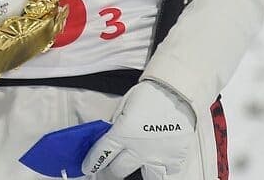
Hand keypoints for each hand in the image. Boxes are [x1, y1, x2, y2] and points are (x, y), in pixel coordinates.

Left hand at [82, 80, 196, 179]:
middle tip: (108, 170)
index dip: (92, 163)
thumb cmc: (150, 95)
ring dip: (137, 171)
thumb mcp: (123, 107)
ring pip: (145, 177)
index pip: (101, 155)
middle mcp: (139, 149)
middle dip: (110, 171)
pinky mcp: (174, 158)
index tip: (88, 167)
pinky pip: (166, 171)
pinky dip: (161, 167)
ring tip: (134, 166)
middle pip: (118, 171)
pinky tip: (157, 160)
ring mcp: (158, 156)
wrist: (175, 93)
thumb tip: (107, 136)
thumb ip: (115, 125)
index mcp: (122, 134)